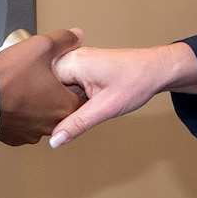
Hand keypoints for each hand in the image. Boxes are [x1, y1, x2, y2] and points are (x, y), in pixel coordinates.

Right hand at [0, 28, 84, 145]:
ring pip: (43, 116)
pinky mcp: (15, 137)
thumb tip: (76, 35)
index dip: (75, 83)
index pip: (84, 98)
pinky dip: (22, 113)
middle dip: (55, 92)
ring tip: (25, 85)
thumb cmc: (8, 79)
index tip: (65, 75)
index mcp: (63, 106)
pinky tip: (14, 98)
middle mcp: (51, 125)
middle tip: (43, 77)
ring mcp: (32, 133)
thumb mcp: (41, 47)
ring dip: (38, 104)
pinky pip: (25, 124)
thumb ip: (63, 40)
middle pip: (62, 107)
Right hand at [48, 41, 196, 147]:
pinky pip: (67, 85)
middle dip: (51, 104)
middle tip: (58, 121)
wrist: (156, 70)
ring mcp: (77, 63)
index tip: (43, 120)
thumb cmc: (137, 80)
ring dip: (60, 102)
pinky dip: (69, 98)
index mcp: (73, 62)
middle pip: (46, 86)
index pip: (41, 83)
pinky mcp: (83, 69)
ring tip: (72, 113)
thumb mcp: (106, 108)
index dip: (41, 104)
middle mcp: (72, 58)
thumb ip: (78, 124)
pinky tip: (77, 108)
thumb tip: (55, 139)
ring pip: (56, 87)